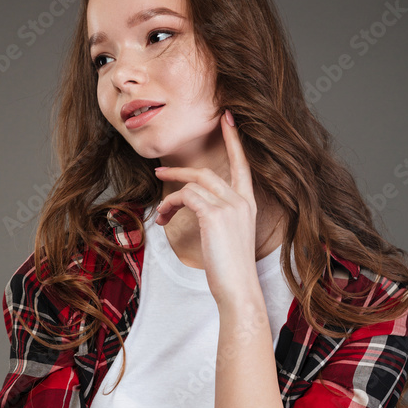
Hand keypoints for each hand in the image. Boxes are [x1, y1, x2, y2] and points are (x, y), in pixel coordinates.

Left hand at [154, 110, 258, 306]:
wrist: (238, 289)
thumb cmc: (230, 270)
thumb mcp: (228, 238)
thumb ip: (218, 218)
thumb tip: (197, 207)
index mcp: (248, 204)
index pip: (242, 164)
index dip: (234, 140)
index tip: (227, 118)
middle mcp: (241, 200)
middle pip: (206, 172)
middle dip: (179, 170)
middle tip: (159, 172)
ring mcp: (229, 205)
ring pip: (192, 185)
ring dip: (169, 198)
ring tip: (159, 214)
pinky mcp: (214, 214)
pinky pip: (185, 196)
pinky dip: (169, 205)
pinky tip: (164, 219)